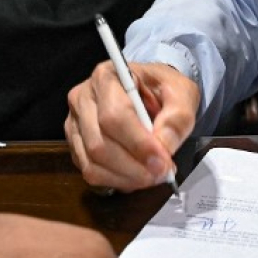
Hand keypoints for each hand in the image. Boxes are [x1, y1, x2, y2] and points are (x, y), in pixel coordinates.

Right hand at [66, 60, 199, 191]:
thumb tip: (164, 147)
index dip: (138, 143)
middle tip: (162, 173)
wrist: (150, 91)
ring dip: (126, 177)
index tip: (162, 161)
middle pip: (99, 144)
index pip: (114, 115)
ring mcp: (75, 123)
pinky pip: (90, 172)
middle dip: (133, 166)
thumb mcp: (182, 92)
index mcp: (107, 76)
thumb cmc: (162, 89)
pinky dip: (116, 181)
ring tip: (152, 176)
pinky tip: (136, 176)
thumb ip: (178, 117)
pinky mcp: (75, 145)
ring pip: (92, 162)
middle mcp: (83, 98)